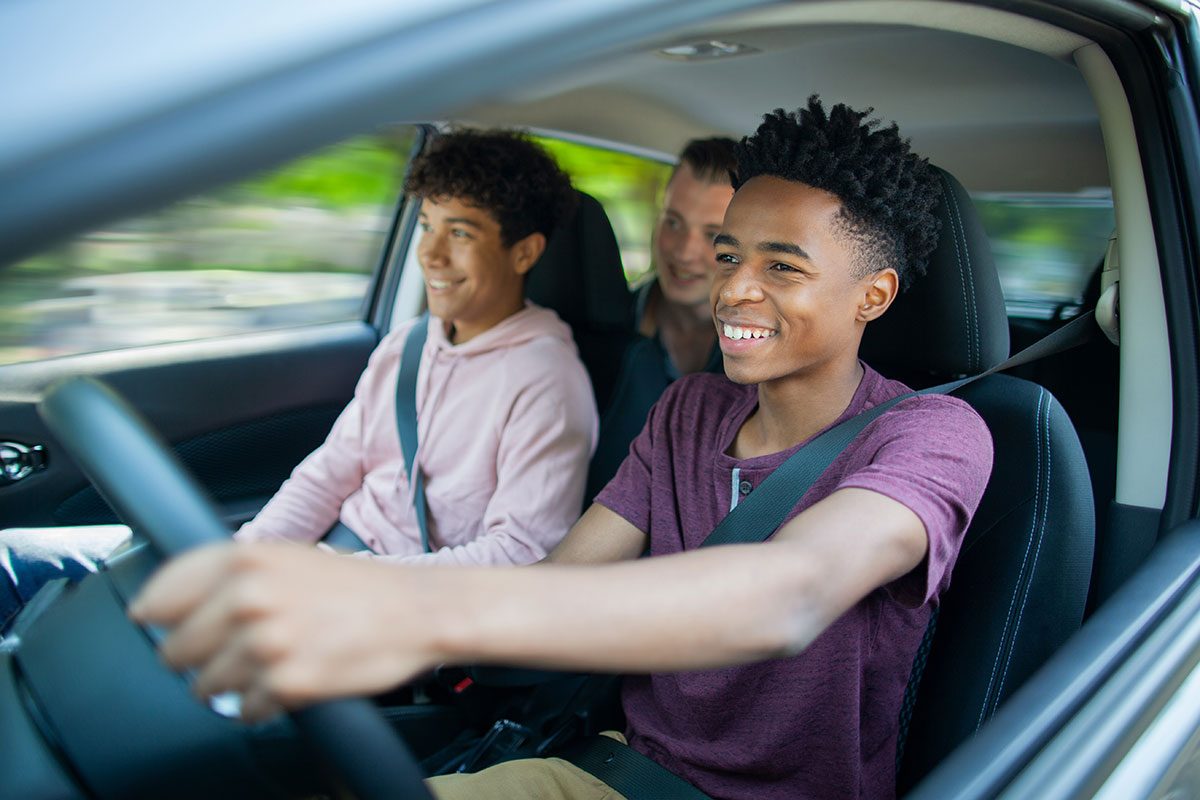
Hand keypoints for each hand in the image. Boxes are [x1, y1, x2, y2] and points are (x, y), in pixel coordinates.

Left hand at [129, 542, 438, 721]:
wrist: (416, 612)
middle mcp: (248, 598)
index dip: (157, 615)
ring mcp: (265, 643)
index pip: (161, 594)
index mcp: (245, 560)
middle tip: (232, 651)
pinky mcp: (285, 683)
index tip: (160, 625)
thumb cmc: (358, 588)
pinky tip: (287, 682)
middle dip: (198, 657)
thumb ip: (232, 573)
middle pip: (173, 649)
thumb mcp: (289, 558)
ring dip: (229, 685)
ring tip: (268, 666)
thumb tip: (174, 602)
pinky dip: (259, 705)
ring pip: (204, 686)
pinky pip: (242, 711)